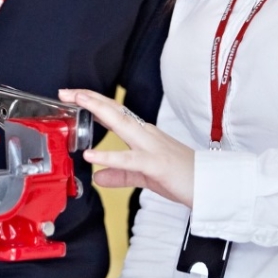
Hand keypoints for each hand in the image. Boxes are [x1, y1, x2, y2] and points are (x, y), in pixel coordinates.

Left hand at [58, 88, 193, 207]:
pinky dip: (109, 156)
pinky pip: (129, 160)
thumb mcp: (144, 176)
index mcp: (144, 135)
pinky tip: (91, 156)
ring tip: (78, 103)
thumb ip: (120, 175)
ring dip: (99, 111)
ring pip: (122, 124)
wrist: (210, 186)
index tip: (74, 95)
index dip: (94, 103)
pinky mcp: (155, 164)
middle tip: (66, 91)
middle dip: (89, 99)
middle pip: (114, 110)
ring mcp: (151, 147)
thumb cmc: (182, 177)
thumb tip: (98, 177)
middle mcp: (146, 135)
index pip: (115, 113)